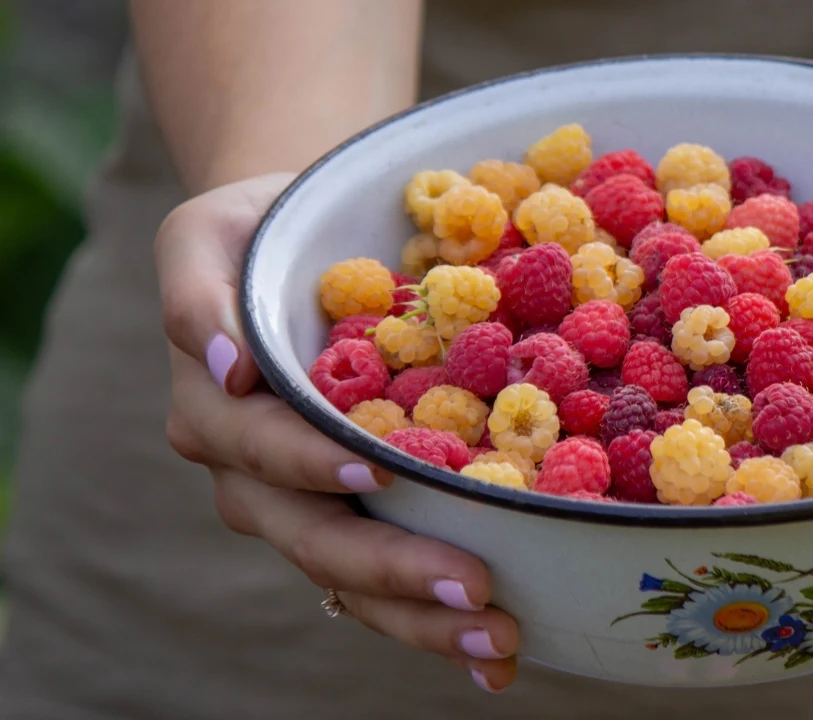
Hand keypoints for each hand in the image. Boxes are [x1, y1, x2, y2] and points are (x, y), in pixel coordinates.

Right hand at [157, 175, 518, 691]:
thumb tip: (228, 369)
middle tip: (478, 589)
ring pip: (351, 579)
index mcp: (216, 409)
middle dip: (393, 569)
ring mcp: (300, 507)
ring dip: (423, 618)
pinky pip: (382, 582)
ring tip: (500, 643)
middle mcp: (252, 473)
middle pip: (316, 537)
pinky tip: (496, 656)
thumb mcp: (207, 235)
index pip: (262, 448)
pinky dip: (434, 620)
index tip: (376, 473)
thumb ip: (198, 297)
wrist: (292, 253)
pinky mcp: (349, 520)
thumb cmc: (258, 232)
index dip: (310, 463)